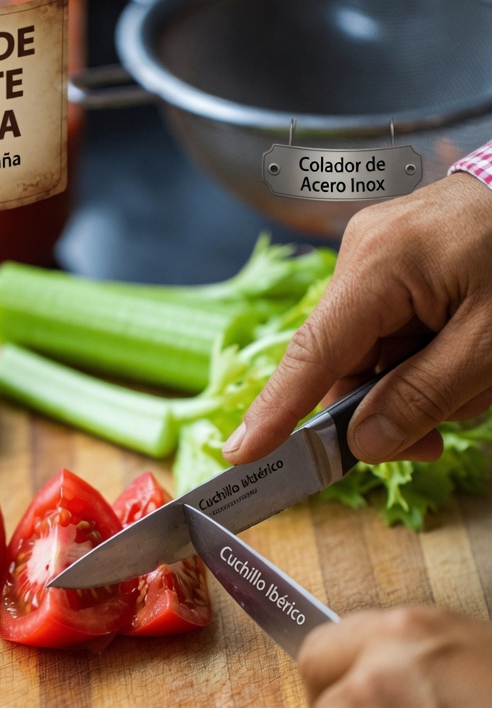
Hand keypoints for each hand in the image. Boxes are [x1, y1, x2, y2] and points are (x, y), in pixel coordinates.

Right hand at [222, 172, 491, 465]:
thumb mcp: (490, 344)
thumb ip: (425, 397)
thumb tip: (364, 443)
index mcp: (377, 264)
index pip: (312, 355)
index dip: (275, 412)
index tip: (240, 453)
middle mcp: (363, 254)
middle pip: (346, 363)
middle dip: (387, 407)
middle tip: (433, 445)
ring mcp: (379, 255)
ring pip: (373, 354)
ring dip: (415, 384)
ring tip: (475, 381)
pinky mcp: (398, 262)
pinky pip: (392, 331)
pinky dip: (423, 359)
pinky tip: (462, 361)